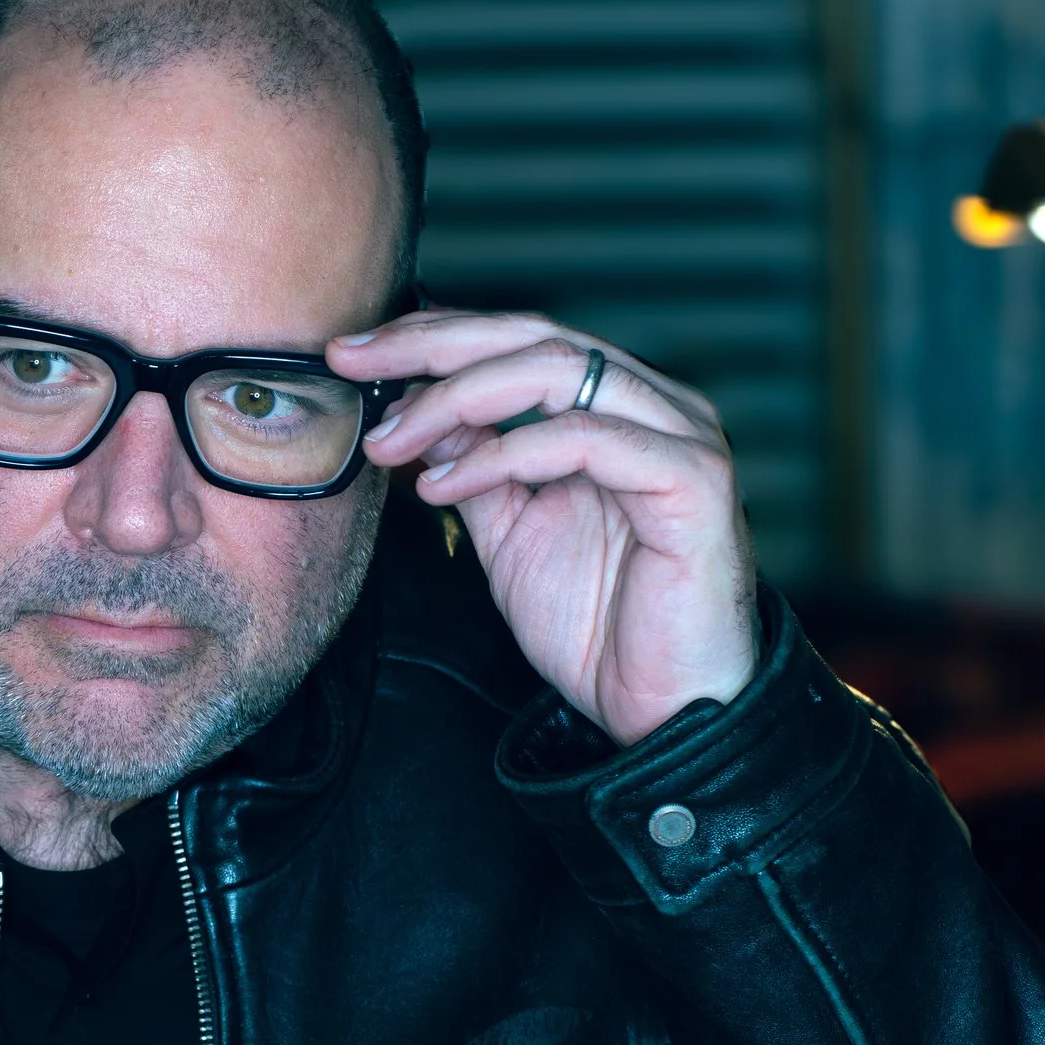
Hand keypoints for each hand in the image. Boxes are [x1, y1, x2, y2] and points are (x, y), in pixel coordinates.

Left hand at [328, 310, 757, 746]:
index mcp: (615, 407)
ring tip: (391, 442)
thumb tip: (410, 407)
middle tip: (354, 364)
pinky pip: (585, 438)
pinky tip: (444, 483)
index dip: (433, 338)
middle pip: (535, 336)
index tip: (352, 355)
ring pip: (558, 370)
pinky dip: (503, 454)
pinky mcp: (693, 479)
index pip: (518, 340)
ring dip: (455, 399)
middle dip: (432, 346)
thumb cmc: (599, 625)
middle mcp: (654, 405)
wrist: (663, 708)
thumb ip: (472, 465)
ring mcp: (680, 435)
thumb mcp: (509, 533)